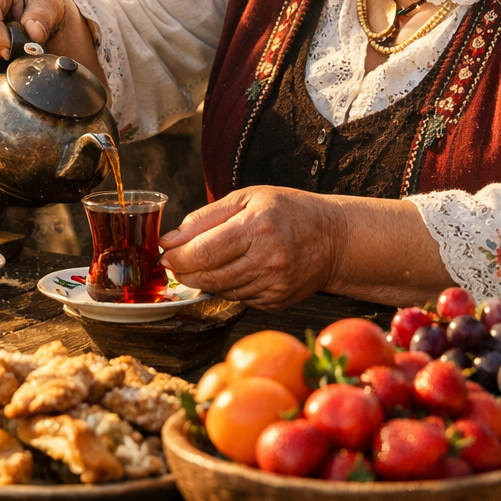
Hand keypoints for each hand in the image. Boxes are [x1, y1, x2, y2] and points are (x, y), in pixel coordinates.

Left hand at [158, 186, 342, 311]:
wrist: (334, 238)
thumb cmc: (288, 211)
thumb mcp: (247, 198)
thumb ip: (205, 218)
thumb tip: (170, 239)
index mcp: (257, 227)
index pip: (204, 252)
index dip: (177, 257)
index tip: (166, 253)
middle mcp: (267, 259)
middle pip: (208, 276)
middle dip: (184, 272)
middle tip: (176, 262)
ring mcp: (274, 284)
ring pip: (220, 290)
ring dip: (204, 280)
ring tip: (207, 262)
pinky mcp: (277, 302)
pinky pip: (238, 298)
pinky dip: (228, 287)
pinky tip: (235, 270)